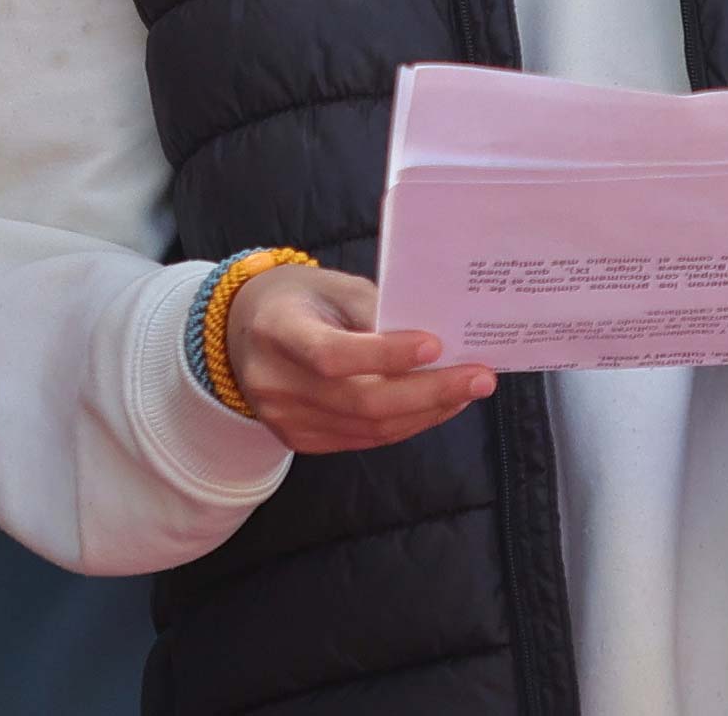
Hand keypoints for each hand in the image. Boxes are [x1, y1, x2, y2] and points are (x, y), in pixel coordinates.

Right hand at [223, 265, 495, 454]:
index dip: (384, 355)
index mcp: (276, 331)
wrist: (246, 332)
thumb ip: (377, 311)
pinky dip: (407, 423)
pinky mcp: (300, 441)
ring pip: (370, 428)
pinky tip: (437, 405)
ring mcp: (285, 420)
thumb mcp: (332, 287)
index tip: (436, 345)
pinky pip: (364, 439)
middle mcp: (274, 383)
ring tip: (468, 390)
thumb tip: (440, 344)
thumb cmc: (301, 299)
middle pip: (360, 402)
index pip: (331, 355)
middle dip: (429, 392)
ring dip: (428, 411)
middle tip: (480, 378)